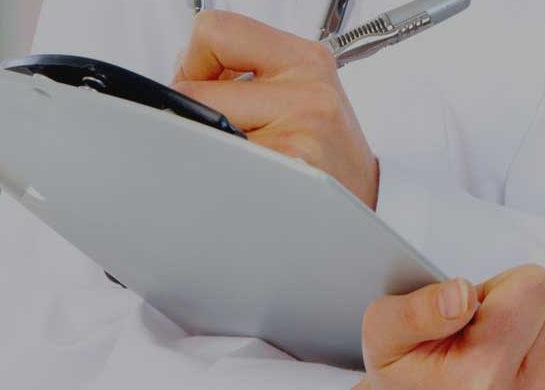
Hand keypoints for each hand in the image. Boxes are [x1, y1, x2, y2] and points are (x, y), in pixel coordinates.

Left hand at [173, 10, 379, 207]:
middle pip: (194, 89)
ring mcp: (299, 130)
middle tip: (220, 134)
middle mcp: (307, 89)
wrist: (367, 204)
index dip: (193, 61)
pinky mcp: (287, 169)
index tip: (205, 85)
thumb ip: (243, 73)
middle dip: (192, 114)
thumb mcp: (297, 92)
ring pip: (200, 133)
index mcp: (304, 58)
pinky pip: (219, 168)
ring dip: (207, 151)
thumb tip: (177, 80)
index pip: (214, 31)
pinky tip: (252, 183)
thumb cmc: (323, 152)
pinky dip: (222, 178)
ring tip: (243, 160)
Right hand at [330, 265, 544, 389]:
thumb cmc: (408, 382)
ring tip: (510, 353)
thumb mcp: (384, 338)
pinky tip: (539, 368)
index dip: (504, 286)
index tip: (478, 312)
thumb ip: (414, 311)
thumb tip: (460, 295)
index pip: (537, 285)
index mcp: (478, 381)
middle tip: (492, 332)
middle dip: (530, 304)